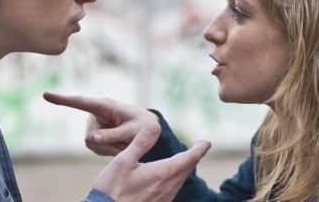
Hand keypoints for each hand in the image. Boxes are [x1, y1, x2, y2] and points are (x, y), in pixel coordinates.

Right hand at [43, 92, 158, 155]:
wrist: (148, 130)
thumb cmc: (143, 126)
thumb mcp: (132, 132)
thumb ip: (112, 135)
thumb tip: (89, 139)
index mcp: (105, 105)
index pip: (80, 102)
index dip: (63, 100)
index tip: (45, 94)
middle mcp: (96, 114)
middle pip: (91, 136)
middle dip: (108, 144)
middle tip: (127, 143)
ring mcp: (94, 125)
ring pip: (93, 144)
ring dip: (110, 148)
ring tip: (126, 142)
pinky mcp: (95, 135)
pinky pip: (96, 149)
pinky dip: (109, 151)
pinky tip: (120, 145)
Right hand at [92, 123, 210, 200]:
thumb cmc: (111, 189)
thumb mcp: (123, 161)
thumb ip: (141, 142)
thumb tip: (155, 125)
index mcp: (162, 173)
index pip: (188, 159)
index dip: (199, 150)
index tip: (207, 142)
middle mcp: (167, 188)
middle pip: (186, 170)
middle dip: (193, 158)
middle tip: (199, 148)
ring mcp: (163, 199)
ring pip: (179, 182)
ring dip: (184, 170)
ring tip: (185, 161)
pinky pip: (172, 191)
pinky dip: (175, 181)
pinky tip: (169, 180)